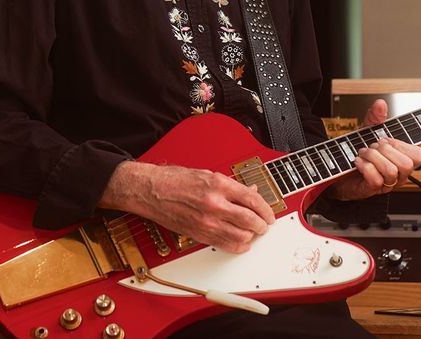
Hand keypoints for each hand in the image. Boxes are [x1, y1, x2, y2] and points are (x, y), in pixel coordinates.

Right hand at [99, 161, 274, 253]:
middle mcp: (214, 204)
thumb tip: (249, 192)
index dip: (265, 209)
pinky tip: (241, 243)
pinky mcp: (198, 233)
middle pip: (249, 220)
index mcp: (218, 184)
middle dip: (261, 225)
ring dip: (251, 236)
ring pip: (240, 235)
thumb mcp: (207, 174)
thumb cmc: (174, 180)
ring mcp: (206, 221)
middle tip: (264, 225)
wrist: (151, 190)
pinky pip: (224, 244)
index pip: (252, 199)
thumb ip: (230, 186)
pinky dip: (237, 246)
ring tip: (253, 233)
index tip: (269, 213)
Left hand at [327, 98, 420, 201]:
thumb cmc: (358, 152)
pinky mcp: (371, 190)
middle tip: (373, 147)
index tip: (386, 139)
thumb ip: (375, 117)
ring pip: (391, 171)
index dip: (401, 144)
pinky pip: (376, 180)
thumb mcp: (367, 131)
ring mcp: (386, 184)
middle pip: (407, 164)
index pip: (418, 155)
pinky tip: (358, 161)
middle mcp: (397, 174)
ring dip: (373, 157)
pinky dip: (365, 167)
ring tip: (364, 153)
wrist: (337, 168)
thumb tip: (380, 104)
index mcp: (401, 159)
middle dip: (386, 150)